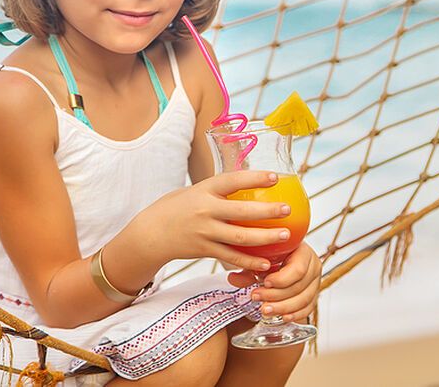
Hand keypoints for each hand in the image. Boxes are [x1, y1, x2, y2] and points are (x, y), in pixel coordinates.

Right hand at [138, 171, 291, 272]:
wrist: (150, 233)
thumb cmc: (178, 207)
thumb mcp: (195, 190)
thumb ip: (218, 189)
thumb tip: (249, 181)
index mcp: (204, 190)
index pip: (232, 181)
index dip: (254, 178)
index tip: (276, 177)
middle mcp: (205, 211)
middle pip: (241, 212)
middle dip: (267, 212)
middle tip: (288, 209)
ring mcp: (204, 232)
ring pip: (240, 238)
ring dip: (265, 238)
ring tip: (285, 236)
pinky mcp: (204, 250)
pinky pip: (231, 257)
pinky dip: (250, 261)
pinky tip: (267, 262)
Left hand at [227, 242, 320, 322]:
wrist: (280, 256)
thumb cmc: (270, 253)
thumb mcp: (259, 255)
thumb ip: (248, 267)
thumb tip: (234, 278)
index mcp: (302, 251)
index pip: (298, 269)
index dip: (281, 280)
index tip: (264, 283)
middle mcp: (313, 265)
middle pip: (299, 286)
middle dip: (276, 295)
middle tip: (256, 297)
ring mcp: (315, 281)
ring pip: (304, 299)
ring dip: (283, 307)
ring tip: (265, 310)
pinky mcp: (313, 295)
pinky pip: (308, 308)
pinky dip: (295, 314)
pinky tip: (282, 317)